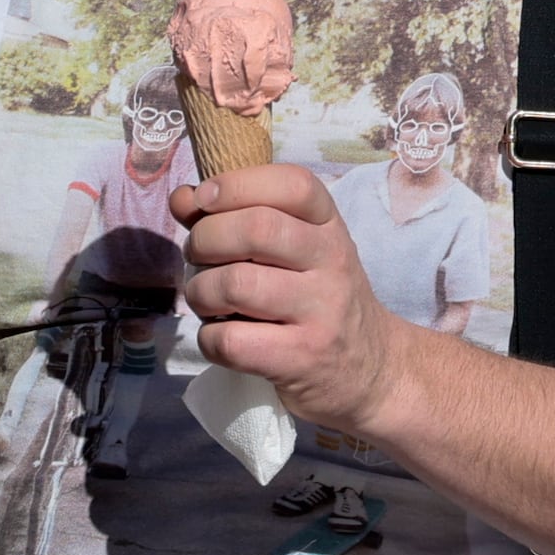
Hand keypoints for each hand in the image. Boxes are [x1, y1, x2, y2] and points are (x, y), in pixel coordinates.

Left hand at [176, 166, 404, 439]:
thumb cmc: (317, 299)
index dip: (237, 184)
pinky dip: (208, 339)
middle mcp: (332, 262)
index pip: (293, 184)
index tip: (204, 200)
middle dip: (204, 240)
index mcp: (329, 226)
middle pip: (256, 230)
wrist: (371, 370)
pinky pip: (231, 341)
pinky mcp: (301, 359)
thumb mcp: (295, 250)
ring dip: (201, 292)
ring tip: (207, 300)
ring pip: (236, 284)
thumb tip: (183, 198)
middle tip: (198, 258)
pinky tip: (220, 339)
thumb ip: (238, 216)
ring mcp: (320, 312)